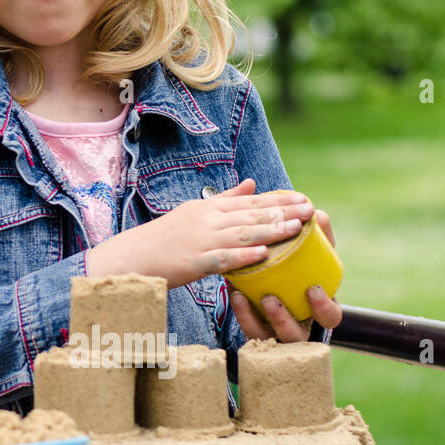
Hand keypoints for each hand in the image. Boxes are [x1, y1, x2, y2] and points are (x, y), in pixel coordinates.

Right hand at [87, 177, 312, 288]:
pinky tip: (263, 254)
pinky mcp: (195, 261)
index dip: (279, 200)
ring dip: (270, 231)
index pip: (250, 201)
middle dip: (283, 212)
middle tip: (310, 210)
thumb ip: (226, 199)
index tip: (303, 198)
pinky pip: (223, 258)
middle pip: (251, 214)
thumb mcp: (194, 211)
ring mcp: (201, 240)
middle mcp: (207, 220)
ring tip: (295, 229)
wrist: (134, 256)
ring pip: (241, 233)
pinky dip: (243, 255)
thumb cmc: (165, 237)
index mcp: (209, 208)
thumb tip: (252, 183)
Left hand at [228, 207, 340, 341]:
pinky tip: (235, 293)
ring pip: (268, 336)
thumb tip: (317, 213)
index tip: (313, 289)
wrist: (263, 274)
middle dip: (285, 320)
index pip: (330, 316)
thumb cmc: (295, 263)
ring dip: (257, 317)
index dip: (324, 308)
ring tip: (251, 295)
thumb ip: (314, 235)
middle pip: (296, 335)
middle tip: (272, 299)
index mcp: (317, 306)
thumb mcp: (306, 252)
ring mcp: (272, 328)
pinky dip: (242, 312)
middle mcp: (297, 322)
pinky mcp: (252, 326)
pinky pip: (248, 326)